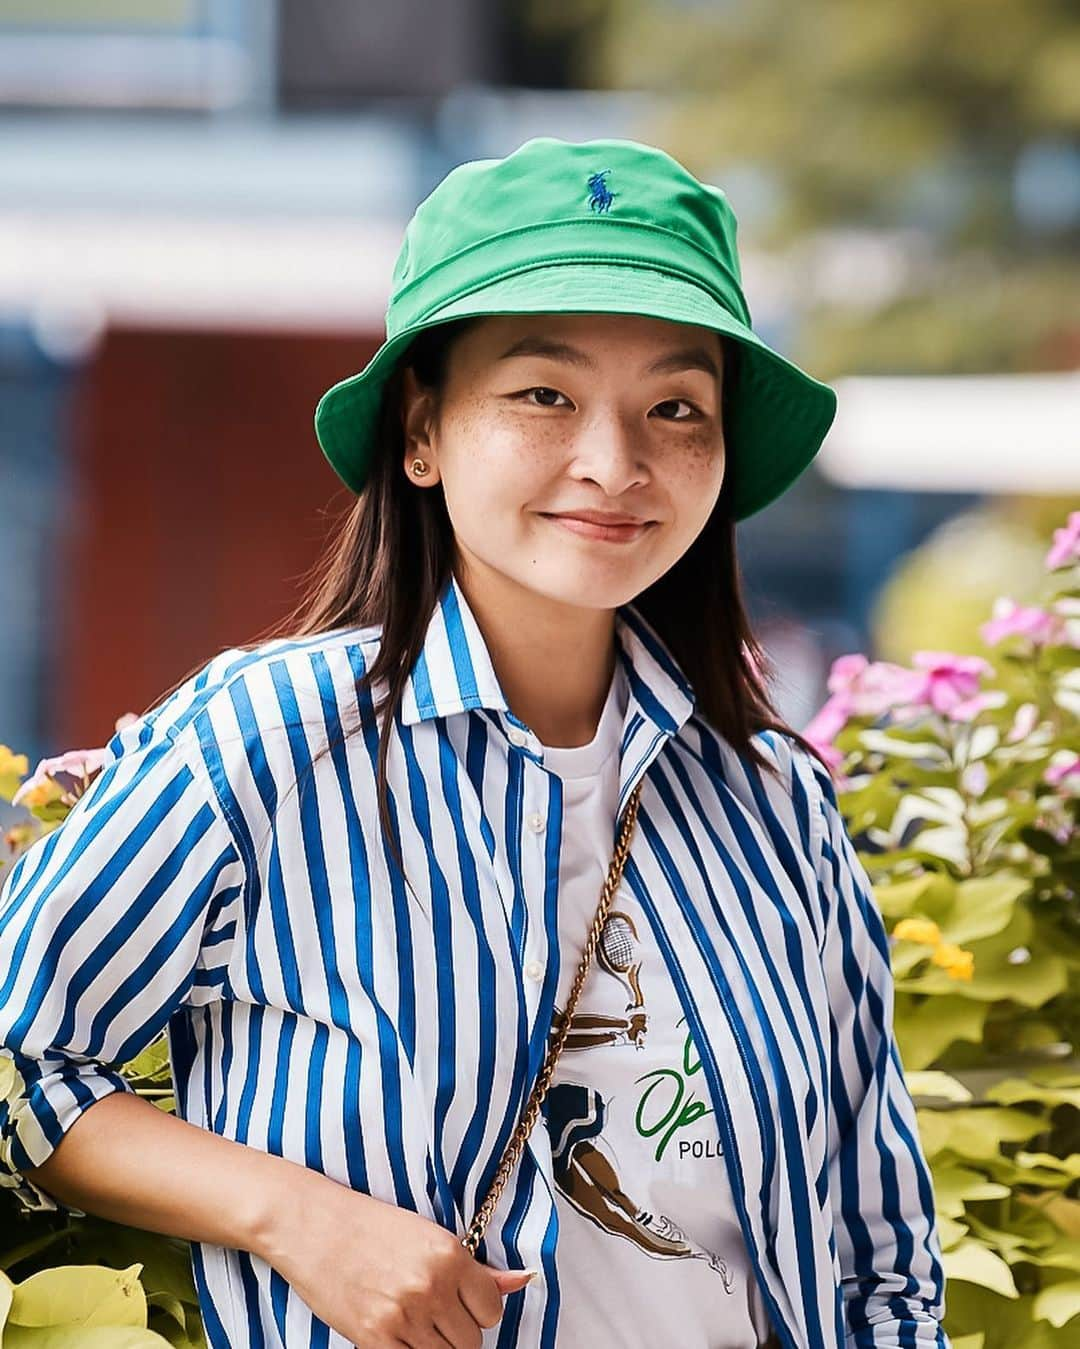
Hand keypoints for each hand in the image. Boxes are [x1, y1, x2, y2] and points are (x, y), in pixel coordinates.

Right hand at [257, 1168, 535, 1346]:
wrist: (313, 1226)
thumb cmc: (370, 1225)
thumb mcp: (427, 1234)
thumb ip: (475, 1266)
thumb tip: (522, 1280)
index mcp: (448, 1255)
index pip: (492, 1309)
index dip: (479, 1309)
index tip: (462, 1301)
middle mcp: (431, 1286)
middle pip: (471, 1341)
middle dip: (458, 1330)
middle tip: (435, 1310)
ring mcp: (402, 1316)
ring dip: (435, 1344)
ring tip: (415, 1319)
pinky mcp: (374, 1339)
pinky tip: (398, 1332)